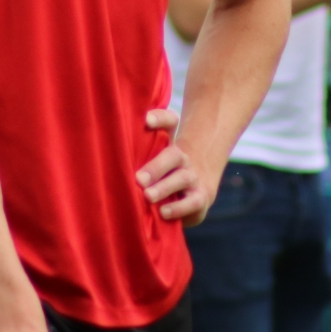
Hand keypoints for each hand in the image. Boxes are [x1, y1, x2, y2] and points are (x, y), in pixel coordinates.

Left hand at [137, 108, 217, 226]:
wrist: (198, 184)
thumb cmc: (166, 171)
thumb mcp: (155, 158)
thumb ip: (141, 148)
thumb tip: (129, 134)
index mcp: (170, 143)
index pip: (169, 122)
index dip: (159, 118)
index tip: (146, 121)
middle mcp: (183, 158)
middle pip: (173, 155)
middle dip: (155, 167)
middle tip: (139, 179)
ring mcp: (194, 178)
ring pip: (182, 179)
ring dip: (164, 187)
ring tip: (148, 195)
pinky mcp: (200, 199)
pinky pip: (193, 203)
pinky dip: (179, 208)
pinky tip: (164, 212)